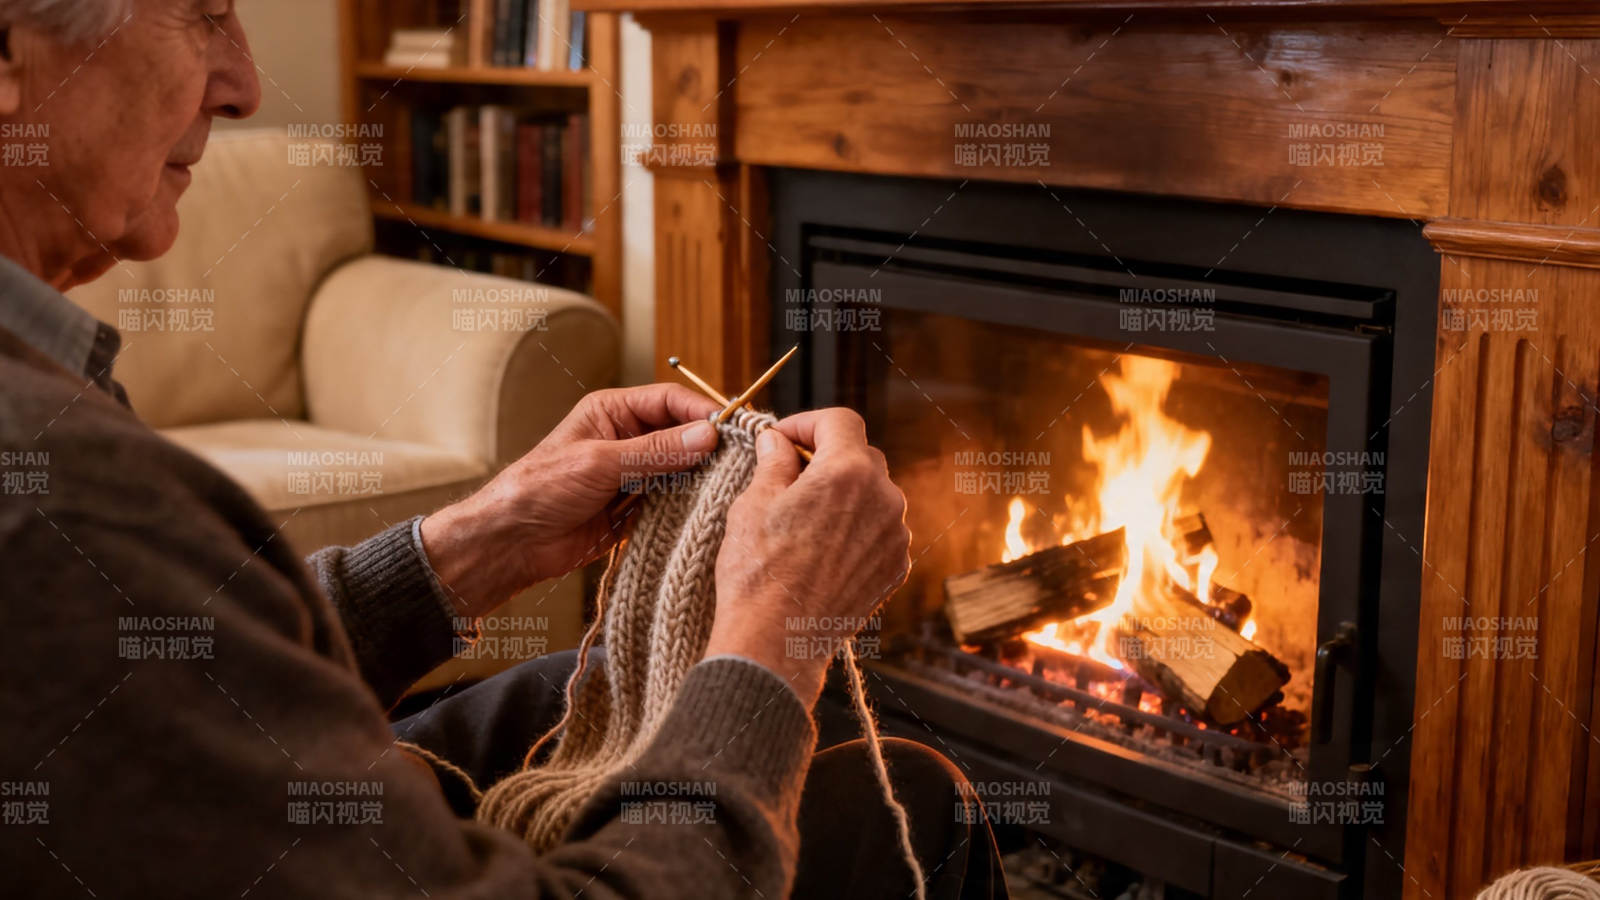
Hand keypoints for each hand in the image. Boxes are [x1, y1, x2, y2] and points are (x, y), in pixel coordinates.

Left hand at [420, 384, 720, 616]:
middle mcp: (627, 439)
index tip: (737, 425)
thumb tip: (708, 434)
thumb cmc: (541, 488)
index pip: (670, 401)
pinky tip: (711, 508)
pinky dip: (691, 504)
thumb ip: (656, 450)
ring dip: (703, 476)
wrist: (514, 541)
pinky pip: (673, 500)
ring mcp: (634, 474)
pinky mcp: (636, 507)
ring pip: (682, 468)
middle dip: (710, 444)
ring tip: (735, 484)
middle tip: (745, 457)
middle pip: (682, 434)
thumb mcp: (601, 462)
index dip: (704, 411)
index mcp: (613, 412)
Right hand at [705, 409, 910, 705]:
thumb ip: (774, 462)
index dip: (807, 422)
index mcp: (848, 472)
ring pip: (874, 495)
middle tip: (790, 474)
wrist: (778, 642)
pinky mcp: (896, 567)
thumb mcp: (753, 504)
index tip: (783, 439)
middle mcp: (885, 498)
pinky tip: (823, 549)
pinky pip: (880, 531)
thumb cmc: (759, 572)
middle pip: (861, 456)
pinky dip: (856, 530)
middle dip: (827, 458)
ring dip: (845, 496)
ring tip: (806, 518)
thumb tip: (778, 441)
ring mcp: (896, 535)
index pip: (839, 421)